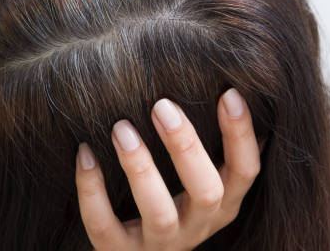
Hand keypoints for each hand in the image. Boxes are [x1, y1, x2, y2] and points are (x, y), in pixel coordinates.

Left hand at [75, 88, 261, 249]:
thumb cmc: (172, 200)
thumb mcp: (200, 181)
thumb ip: (212, 148)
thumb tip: (233, 94)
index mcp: (221, 205)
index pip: (244, 172)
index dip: (240, 135)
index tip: (228, 93)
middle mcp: (196, 227)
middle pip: (206, 191)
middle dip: (186, 146)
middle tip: (162, 105)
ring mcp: (160, 244)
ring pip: (158, 213)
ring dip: (140, 167)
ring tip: (121, 128)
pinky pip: (103, 225)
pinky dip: (91, 190)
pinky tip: (85, 154)